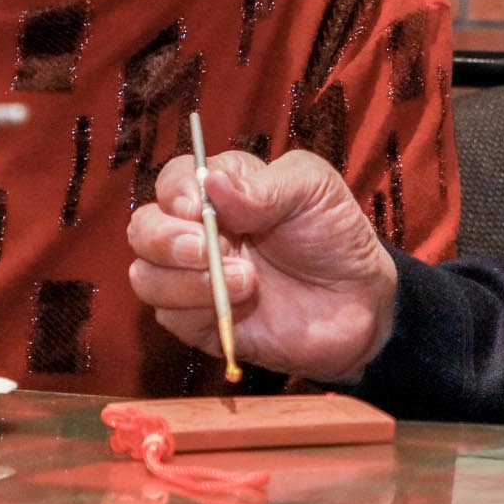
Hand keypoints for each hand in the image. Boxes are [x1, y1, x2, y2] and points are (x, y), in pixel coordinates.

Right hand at [127, 149, 395, 381]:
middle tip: (210, 247)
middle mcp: (198, 232)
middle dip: (166, 238)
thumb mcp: (313, 189)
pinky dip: (197, 308)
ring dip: (186, 279)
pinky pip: (168, 316)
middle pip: (142, 228)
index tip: (197, 206)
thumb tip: (211, 182)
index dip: (176, 190)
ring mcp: (195, 279)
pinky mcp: (200, 322)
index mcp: (221, 191)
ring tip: (247, 279)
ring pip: (145, 275)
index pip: (173, 181)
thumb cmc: (334, 235)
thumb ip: (262, 185)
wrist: (361, 301)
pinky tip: (241, 302)